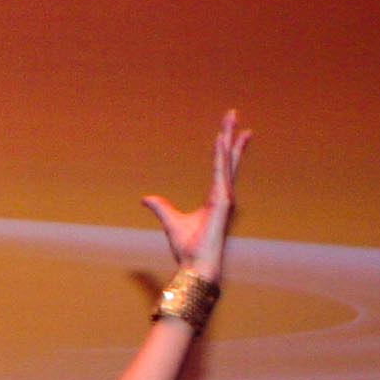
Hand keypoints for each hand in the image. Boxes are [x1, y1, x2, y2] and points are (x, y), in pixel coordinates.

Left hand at [143, 110, 246, 280]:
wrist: (195, 266)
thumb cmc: (188, 248)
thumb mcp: (169, 221)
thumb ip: (161, 207)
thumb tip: (146, 198)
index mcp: (215, 197)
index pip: (221, 167)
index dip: (224, 148)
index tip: (226, 131)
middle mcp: (223, 194)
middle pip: (228, 159)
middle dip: (230, 135)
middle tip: (233, 113)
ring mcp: (225, 198)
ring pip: (226, 162)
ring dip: (227, 139)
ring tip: (230, 118)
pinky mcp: (222, 203)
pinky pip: (221, 174)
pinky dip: (221, 157)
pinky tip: (220, 140)